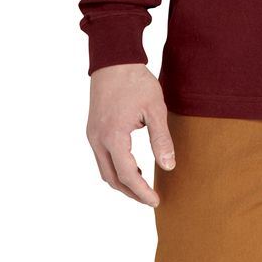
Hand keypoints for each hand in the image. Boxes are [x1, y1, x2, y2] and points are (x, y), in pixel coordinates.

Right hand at [87, 63, 175, 205]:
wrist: (114, 60)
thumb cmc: (136, 82)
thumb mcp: (155, 109)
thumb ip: (161, 139)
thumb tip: (168, 167)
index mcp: (113, 137)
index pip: (128, 175)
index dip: (142, 192)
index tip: (156, 201)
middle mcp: (98, 140)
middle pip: (111, 178)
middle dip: (130, 192)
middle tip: (150, 199)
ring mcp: (92, 135)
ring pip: (104, 170)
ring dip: (122, 181)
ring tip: (142, 186)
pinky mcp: (93, 129)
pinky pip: (102, 157)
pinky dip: (116, 168)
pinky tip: (133, 165)